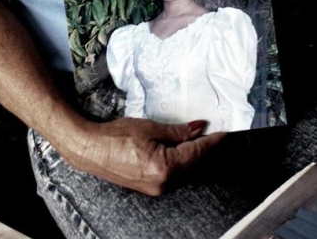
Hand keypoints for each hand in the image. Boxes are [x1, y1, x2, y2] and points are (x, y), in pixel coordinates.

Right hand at [61, 117, 223, 195]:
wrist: (91, 149)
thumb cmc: (116, 136)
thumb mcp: (150, 127)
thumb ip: (178, 131)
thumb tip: (199, 128)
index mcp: (165, 168)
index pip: (197, 153)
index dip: (212, 141)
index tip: (225, 132)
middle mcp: (163, 183)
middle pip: (194, 164)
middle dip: (205, 148)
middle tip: (215, 131)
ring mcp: (156, 188)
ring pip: (185, 170)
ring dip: (194, 155)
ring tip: (201, 137)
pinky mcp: (150, 187)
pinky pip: (174, 174)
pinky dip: (181, 161)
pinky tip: (183, 149)